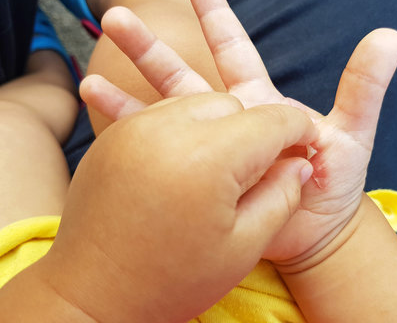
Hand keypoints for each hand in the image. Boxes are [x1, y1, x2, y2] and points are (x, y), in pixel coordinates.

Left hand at [45, 93, 314, 321]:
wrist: (90, 295)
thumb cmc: (171, 280)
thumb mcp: (244, 248)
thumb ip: (282, 196)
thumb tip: (299, 163)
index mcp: (208, 160)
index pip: (272, 121)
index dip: (297, 131)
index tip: (305, 146)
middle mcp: (167, 130)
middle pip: (234, 104)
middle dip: (255, 129)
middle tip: (257, 166)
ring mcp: (135, 128)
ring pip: (198, 101)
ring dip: (220, 125)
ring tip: (219, 166)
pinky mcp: (116, 136)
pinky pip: (164, 112)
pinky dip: (186, 128)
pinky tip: (187, 161)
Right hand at [80, 0, 396, 265]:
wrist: (316, 234)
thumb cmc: (335, 184)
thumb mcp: (352, 132)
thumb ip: (363, 86)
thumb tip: (390, 36)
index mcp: (260, 102)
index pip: (234, 50)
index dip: (216, 17)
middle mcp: (228, 120)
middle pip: (183, 75)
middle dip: (151, 48)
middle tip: (117, 18)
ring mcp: (209, 151)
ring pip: (164, 113)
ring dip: (130, 90)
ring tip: (91, 71)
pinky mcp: (199, 180)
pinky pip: (162, 158)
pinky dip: (134, 141)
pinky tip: (102, 124)